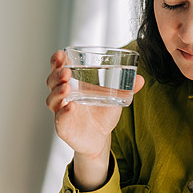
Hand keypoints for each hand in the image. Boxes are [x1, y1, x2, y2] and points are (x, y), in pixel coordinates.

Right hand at [46, 50, 144, 187]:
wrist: (100, 138)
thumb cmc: (102, 114)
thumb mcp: (115, 98)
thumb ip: (126, 88)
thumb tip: (140, 79)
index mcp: (74, 84)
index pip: (59, 68)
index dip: (56, 61)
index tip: (61, 54)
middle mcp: (64, 96)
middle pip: (52, 82)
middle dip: (56, 74)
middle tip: (66, 71)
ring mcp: (62, 111)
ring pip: (52, 99)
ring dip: (58, 91)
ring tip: (67, 87)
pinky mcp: (63, 127)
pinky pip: (60, 118)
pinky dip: (64, 112)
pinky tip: (72, 107)